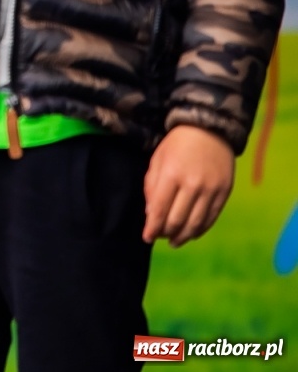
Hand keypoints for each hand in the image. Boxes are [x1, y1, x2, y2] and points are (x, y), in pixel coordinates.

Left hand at [143, 124, 234, 247]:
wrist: (209, 130)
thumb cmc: (177, 145)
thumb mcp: (157, 160)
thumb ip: (152, 187)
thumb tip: (151, 214)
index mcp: (171, 175)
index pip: (159, 209)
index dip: (152, 227)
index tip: (146, 237)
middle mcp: (193, 185)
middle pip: (178, 220)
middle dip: (166, 233)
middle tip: (159, 238)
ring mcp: (211, 190)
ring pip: (196, 223)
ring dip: (183, 236)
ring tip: (174, 241)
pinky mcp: (225, 193)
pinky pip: (211, 218)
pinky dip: (200, 229)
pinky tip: (191, 234)